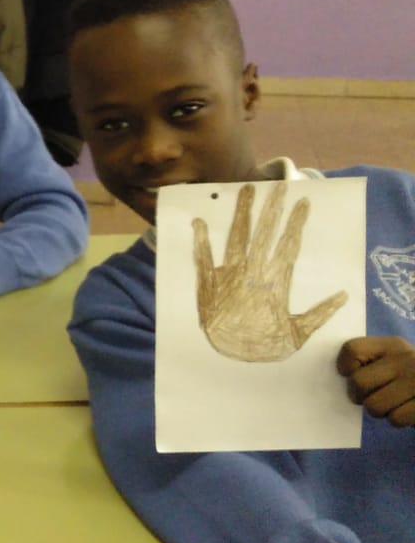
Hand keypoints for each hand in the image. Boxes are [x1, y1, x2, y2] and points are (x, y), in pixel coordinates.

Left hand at [193, 182, 347, 362]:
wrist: (228, 357)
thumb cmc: (265, 345)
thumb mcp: (298, 334)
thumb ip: (320, 313)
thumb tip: (343, 296)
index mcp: (275, 284)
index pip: (288, 245)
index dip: (296, 223)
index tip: (303, 202)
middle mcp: (252, 274)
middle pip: (264, 234)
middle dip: (272, 208)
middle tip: (278, 185)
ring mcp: (228, 277)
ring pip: (236, 238)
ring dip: (241, 213)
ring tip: (246, 189)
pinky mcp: (207, 284)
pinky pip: (202, 259)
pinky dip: (200, 241)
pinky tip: (198, 222)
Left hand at [338, 337, 414, 425]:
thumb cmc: (410, 377)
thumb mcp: (393, 361)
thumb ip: (369, 362)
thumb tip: (343, 378)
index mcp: (393, 345)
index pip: (351, 350)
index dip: (345, 367)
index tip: (354, 374)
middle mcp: (407, 358)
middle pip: (358, 382)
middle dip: (360, 396)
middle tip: (374, 395)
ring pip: (373, 405)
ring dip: (380, 410)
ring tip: (393, 403)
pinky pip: (395, 418)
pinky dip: (398, 419)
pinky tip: (408, 410)